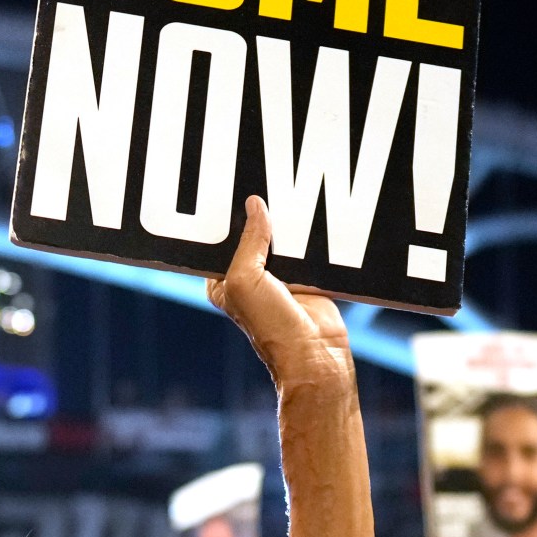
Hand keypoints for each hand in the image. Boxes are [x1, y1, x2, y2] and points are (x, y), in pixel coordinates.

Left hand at [205, 196, 354, 392]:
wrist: (315, 354)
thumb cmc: (272, 326)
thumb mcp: (245, 279)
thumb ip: (249, 242)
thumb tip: (254, 205)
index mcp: (223, 281)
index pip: (220, 240)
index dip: (227, 218)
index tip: (234, 188)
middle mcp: (248, 278)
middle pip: (253, 234)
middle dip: (261, 214)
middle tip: (268, 182)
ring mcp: (279, 278)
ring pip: (282, 239)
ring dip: (289, 223)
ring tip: (294, 194)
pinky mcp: (307, 279)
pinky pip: (307, 249)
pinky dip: (311, 237)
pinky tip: (316, 215)